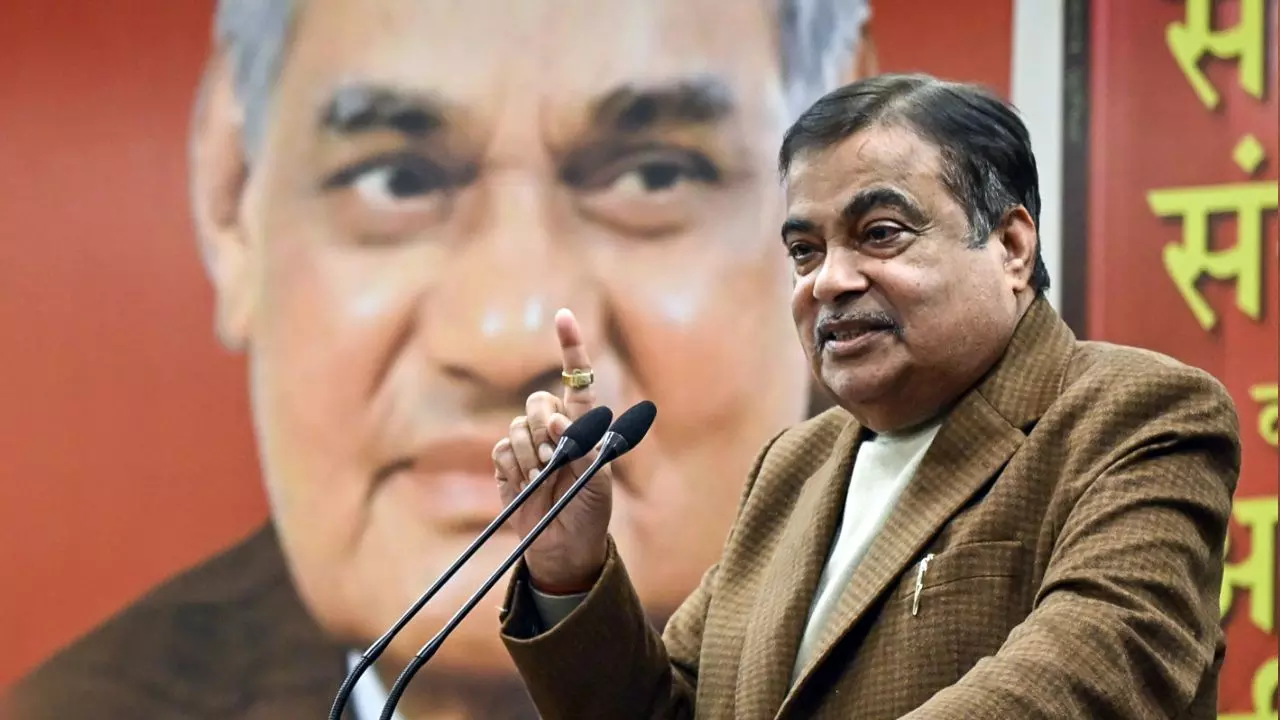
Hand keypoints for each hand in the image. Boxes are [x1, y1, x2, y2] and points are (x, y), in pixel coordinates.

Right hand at [492, 308, 611, 593]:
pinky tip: (526, 487)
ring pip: (516, 427)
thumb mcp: (595, 481)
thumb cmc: (589, 513)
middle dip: (543, 425)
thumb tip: (556, 420)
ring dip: (530, 454)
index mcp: (584, 425)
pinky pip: (500, 450)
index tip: (563, 317)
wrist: (564, 549)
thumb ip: (578, 446)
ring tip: (545, 480)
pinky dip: (513, 468)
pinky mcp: (507, 464)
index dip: (571, 346)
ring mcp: (529, 445)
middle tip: (555, 457)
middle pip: (537, 401)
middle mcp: (556, 428)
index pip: (577, 378)